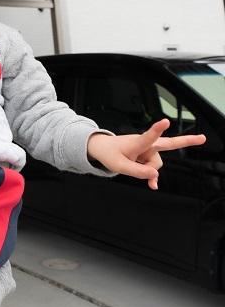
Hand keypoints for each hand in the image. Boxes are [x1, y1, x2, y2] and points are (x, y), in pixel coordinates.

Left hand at [87, 118, 205, 189]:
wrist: (103, 149)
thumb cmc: (109, 154)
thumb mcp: (119, 166)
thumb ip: (137, 172)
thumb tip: (155, 177)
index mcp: (137, 142)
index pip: (148, 136)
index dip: (157, 129)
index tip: (165, 121)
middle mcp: (146, 144)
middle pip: (168, 144)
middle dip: (186, 141)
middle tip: (203, 138)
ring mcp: (148, 149)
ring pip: (156, 165)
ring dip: (148, 171)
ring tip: (133, 167)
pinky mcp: (149, 154)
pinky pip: (154, 167)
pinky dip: (152, 175)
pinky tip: (152, 184)